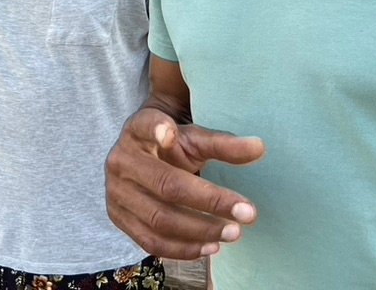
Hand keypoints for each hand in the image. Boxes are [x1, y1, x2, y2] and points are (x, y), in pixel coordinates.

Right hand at [105, 107, 264, 258]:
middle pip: (167, 185)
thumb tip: (259, 147)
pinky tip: (210, 247)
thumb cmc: (173, 144)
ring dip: (200, 231)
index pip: (145, 126)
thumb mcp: (194, 137)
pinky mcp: (118, 218)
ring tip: (233, 233)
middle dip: (210, 202)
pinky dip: (183, 249)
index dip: (156, 129)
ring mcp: (116, 192)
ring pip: (159, 219)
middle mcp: (121, 160)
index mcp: (138, 129)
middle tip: (248, 213)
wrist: (143, 156)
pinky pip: (150, 242)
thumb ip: (223, 144)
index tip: (170, 133)